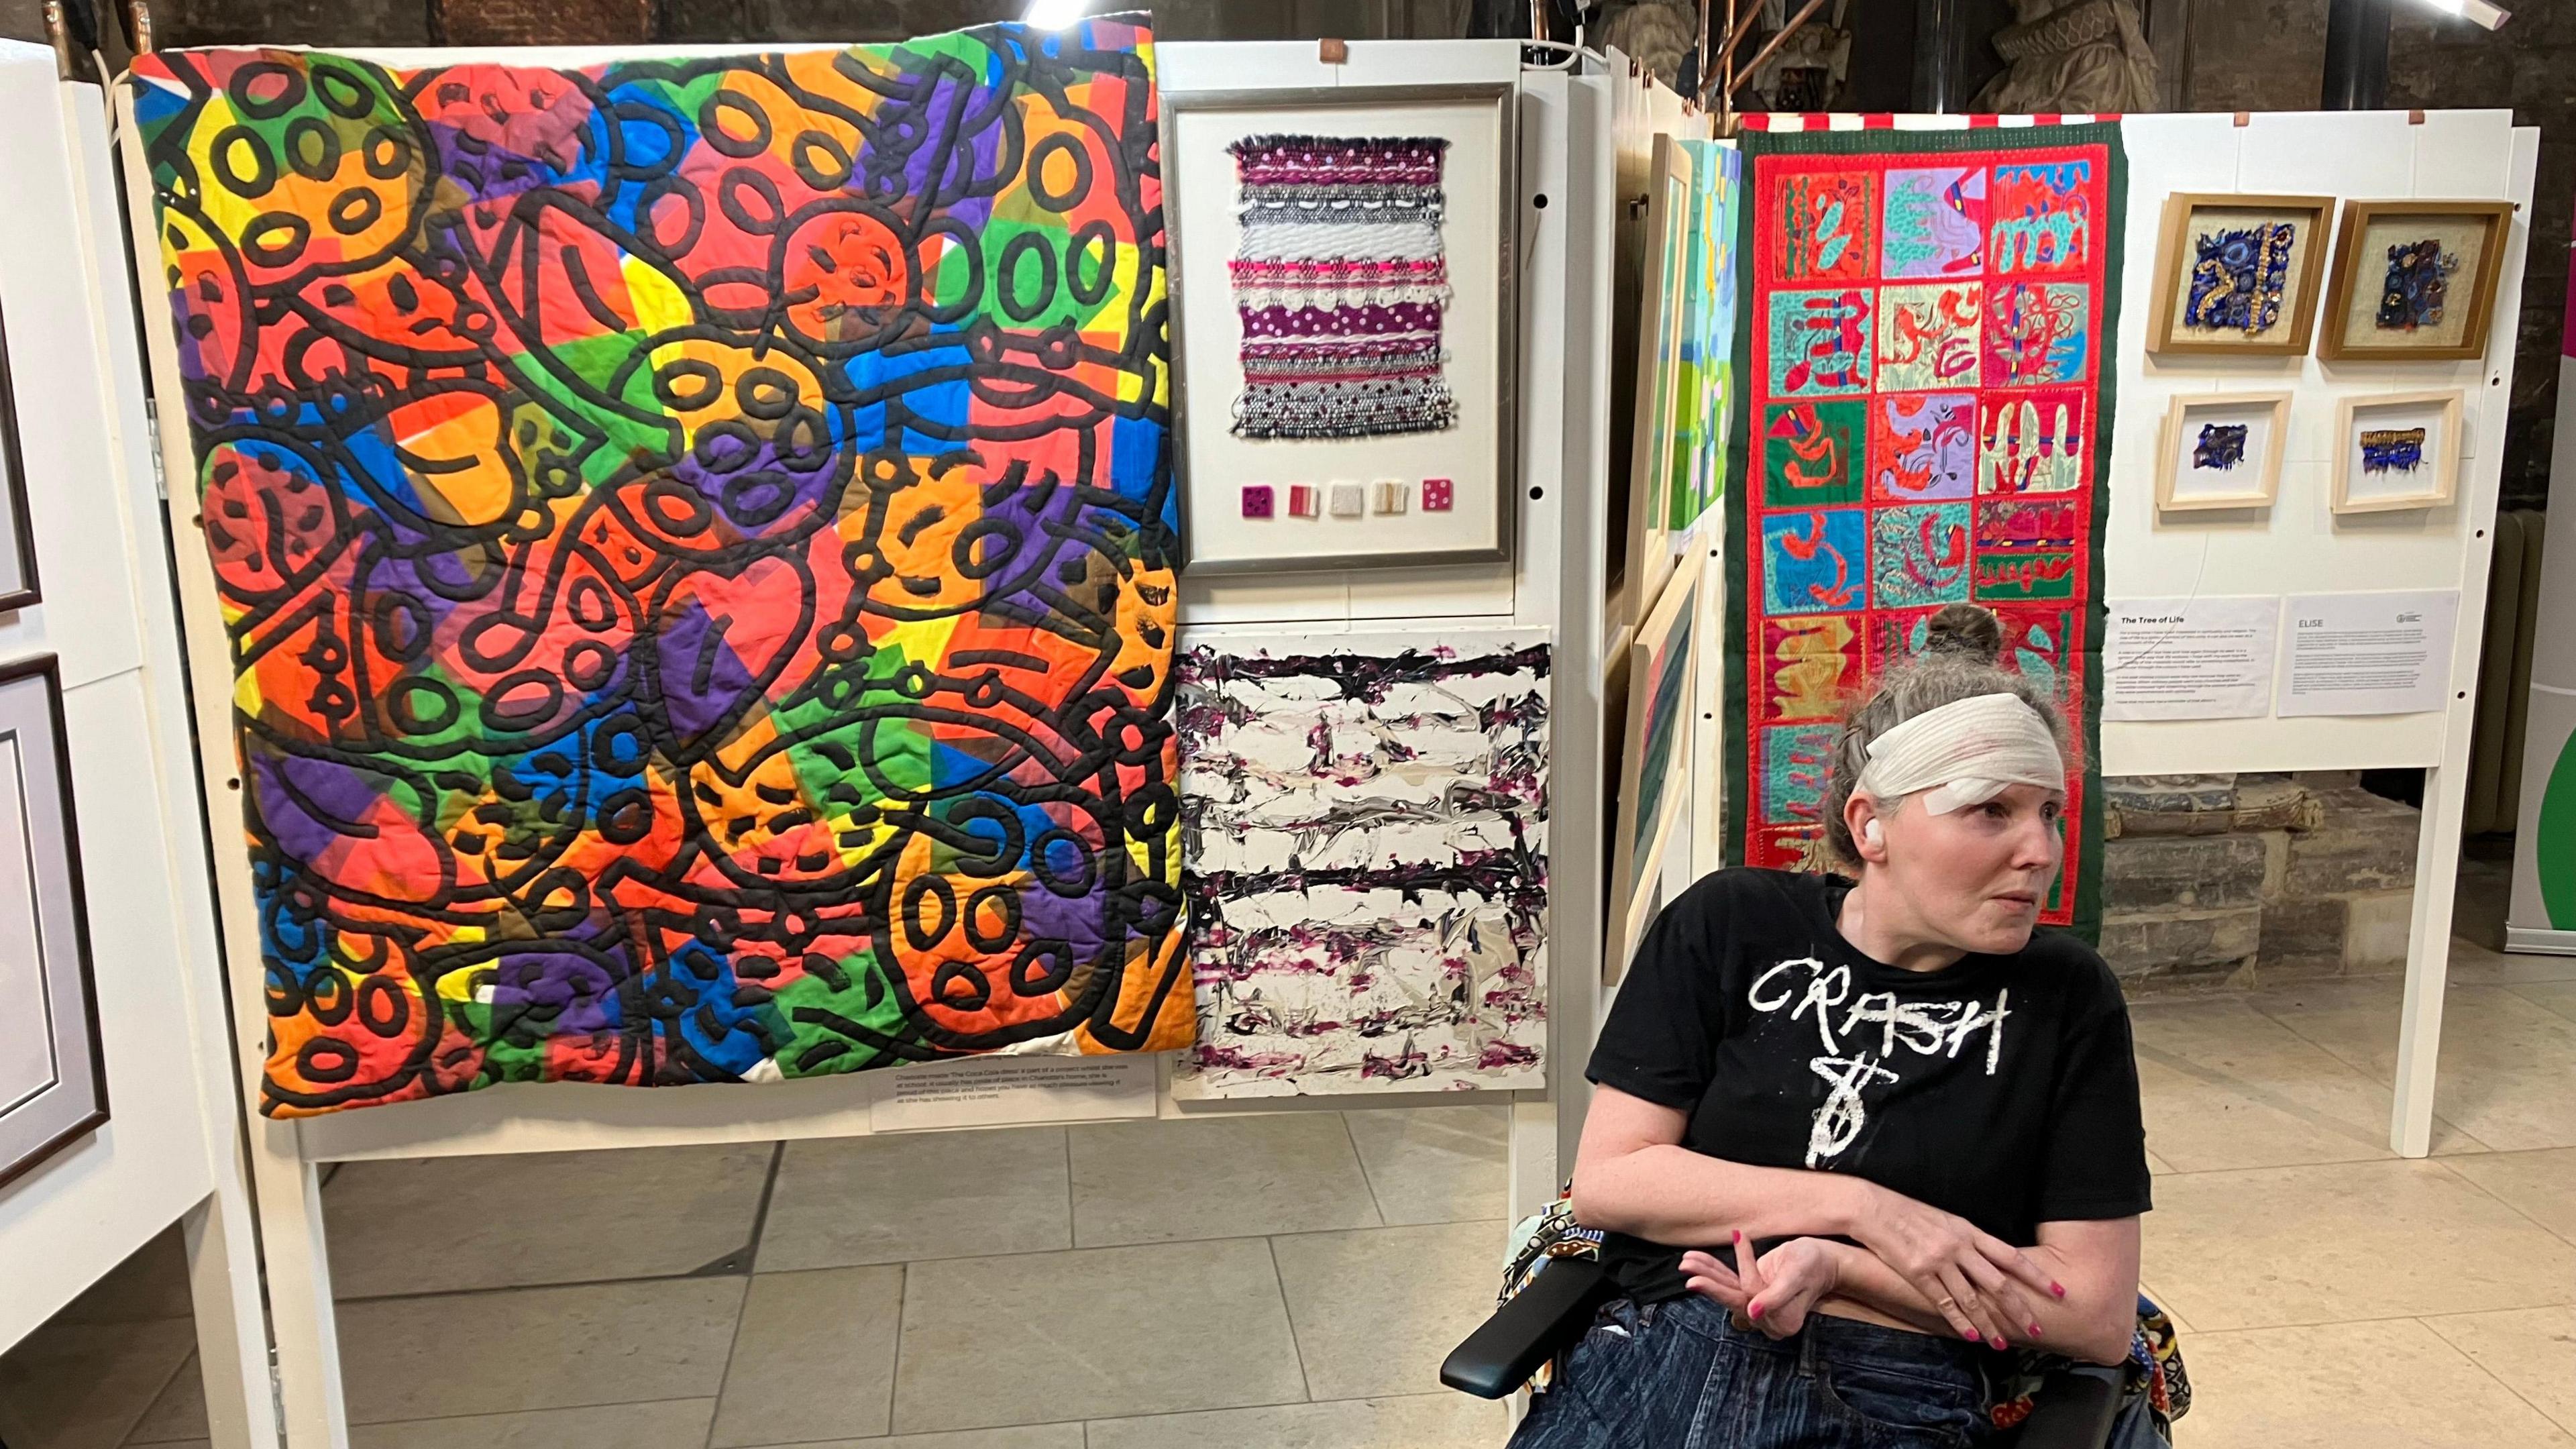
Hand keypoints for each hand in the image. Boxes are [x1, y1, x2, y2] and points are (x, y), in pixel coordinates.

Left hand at [1679, 1231, 1842, 1338]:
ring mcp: (1758, 1309)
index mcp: (1782, 1321)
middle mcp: (1768, 1321)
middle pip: (1734, 1300)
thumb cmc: (1815, 1263)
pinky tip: (1696, 1260)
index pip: (1752, 1297)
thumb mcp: (1797, 1275)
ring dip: (1706, 1274)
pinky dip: (1714, 1270)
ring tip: (1686, 1261)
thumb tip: (1752, 1314)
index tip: (1739, 1237)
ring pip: (1728, 1291)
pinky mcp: (1752, 1296)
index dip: (1744, 1271)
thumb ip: (1776, 1296)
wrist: (1825, 1261)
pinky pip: (1730, 1284)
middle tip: (1688, 1273)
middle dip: (1710, 1284)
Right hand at [1850, 1185, 2059, 1348]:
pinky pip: (1944, 1303)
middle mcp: (1959, 1247)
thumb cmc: (1909, 1212)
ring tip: (2002, 1344)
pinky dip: (1960, 1322)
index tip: (2059, 1291)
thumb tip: (1991, 1258)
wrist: (1873, 1209)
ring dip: (1990, 1324)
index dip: (2037, 1275)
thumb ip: (1969, 1239)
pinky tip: (1972, 1336)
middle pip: (1998, 1283)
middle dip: (2020, 1310)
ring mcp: (1939, 1261)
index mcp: (1969, 1231)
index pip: (2011, 1256)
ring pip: (1973, 1299)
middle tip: (2037, 1330)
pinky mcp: (1918, 1274)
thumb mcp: (1947, 1219)